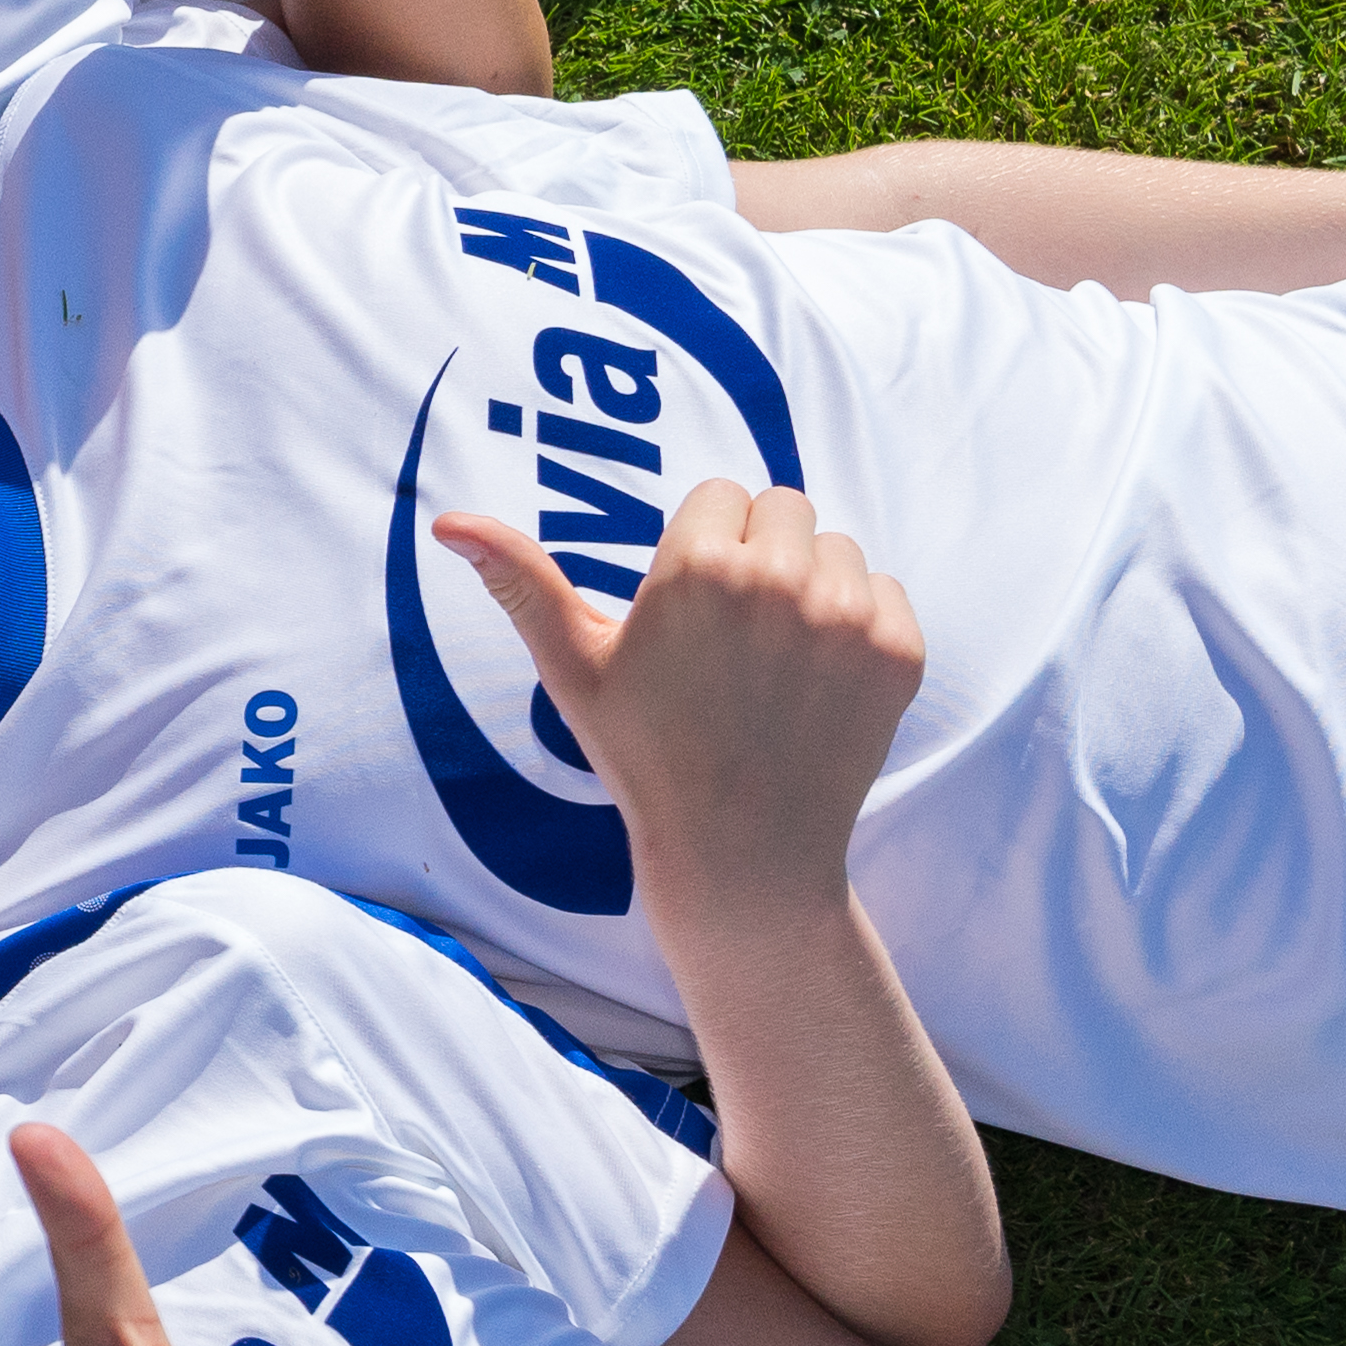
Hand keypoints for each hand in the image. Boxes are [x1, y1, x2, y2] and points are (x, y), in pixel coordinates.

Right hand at [433, 480, 916, 917]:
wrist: (742, 851)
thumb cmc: (645, 755)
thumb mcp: (573, 667)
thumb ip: (519, 582)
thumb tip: (448, 521)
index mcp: (696, 570)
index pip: (720, 494)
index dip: (701, 545)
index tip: (690, 607)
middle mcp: (779, 580)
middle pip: (784, 505)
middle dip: (760, 550)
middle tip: (733, 630)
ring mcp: (847, 617)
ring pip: (837, 547)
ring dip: (813, 582)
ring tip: (775, 655)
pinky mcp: (897, 651)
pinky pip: (885, 590)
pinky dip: (860, 622)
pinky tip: (817, 675)